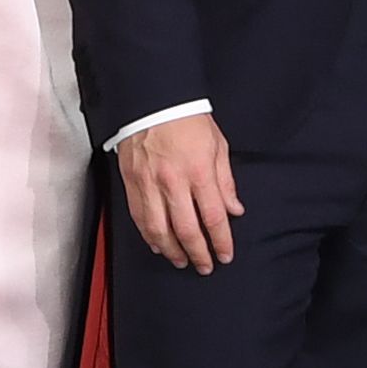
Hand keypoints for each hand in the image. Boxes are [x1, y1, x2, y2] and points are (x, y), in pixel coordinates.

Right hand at [114, 114, 243, 274]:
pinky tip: (159, 244)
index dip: (221, 241)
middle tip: (205, 266)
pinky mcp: (132, 183)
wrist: (153, 101)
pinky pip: (140, 218)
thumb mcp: (217, 146)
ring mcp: (149, 184)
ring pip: (159, 230)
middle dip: (198, 253)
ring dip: (173, 250)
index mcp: (198, 171)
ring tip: (182, 260)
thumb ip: (225, 181)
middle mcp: (173, 182)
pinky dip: (150, 236)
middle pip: (187, 230)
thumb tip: (234, 210)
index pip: (213, 217)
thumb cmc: (187, 120)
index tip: (225, 255)